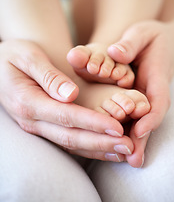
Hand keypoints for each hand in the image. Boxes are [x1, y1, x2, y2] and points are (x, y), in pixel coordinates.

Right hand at [0, 39, 133, 160]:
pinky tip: (106, 149)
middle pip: (70, 136)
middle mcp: (32, 120)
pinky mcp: (43, 126)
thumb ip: (48, 76)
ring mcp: (37, 126)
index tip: (117, 127)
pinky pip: (66, 140)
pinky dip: (88, 146)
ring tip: (123, 151)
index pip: (66, 116)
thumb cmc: (15, 56)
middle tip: (128, 146)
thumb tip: (70, 94)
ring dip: (97, 148)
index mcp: (28, 101)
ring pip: (70, 143)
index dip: (92, 123)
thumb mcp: (28, 57)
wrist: (2, 65)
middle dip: (100, 142)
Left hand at [108, 20, 173, 166]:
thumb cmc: (148, 37)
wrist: (153, 42)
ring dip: (135, 141)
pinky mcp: (136, 100)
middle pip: (149, 118)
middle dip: (142, 138)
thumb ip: (131, 43)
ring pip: (141, 122)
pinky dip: (128, 131)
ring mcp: (144, 98)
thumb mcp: (141, 33)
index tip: (139, 130)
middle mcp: (151, 92)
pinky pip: (133, 117)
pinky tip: (117, 144)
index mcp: (156, 77)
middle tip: (134, 160)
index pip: (157, 100)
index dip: (150, 116)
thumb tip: (116, 53)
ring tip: (128, 160)